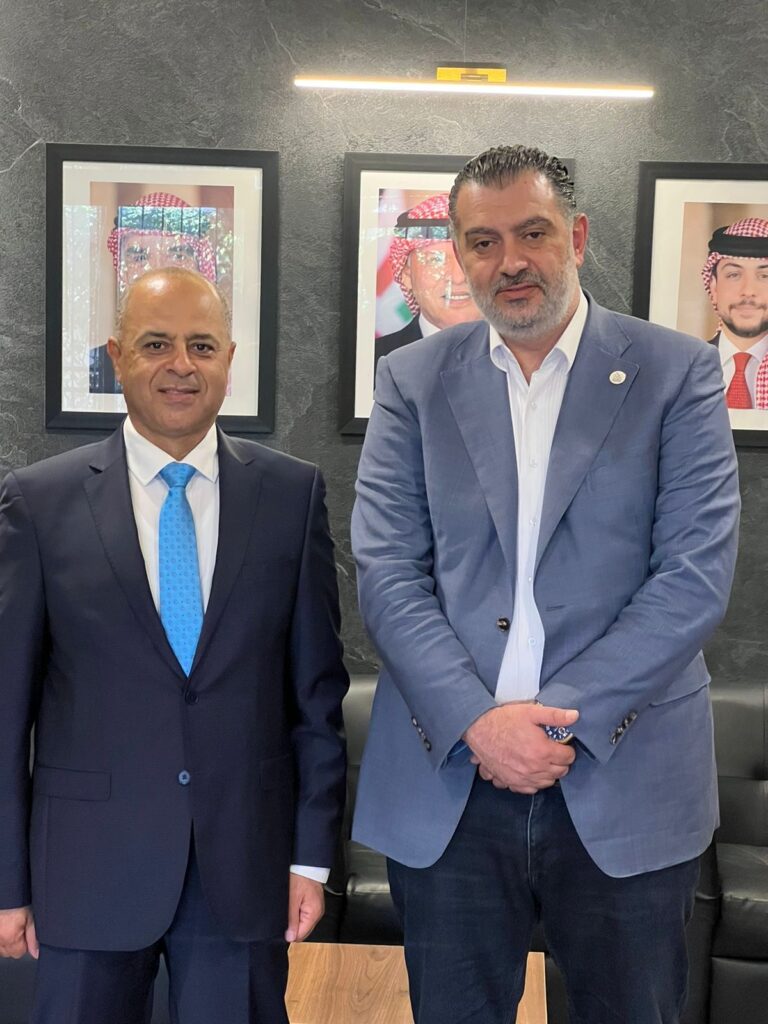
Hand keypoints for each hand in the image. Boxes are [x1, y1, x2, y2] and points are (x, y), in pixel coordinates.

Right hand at [0, 906, 37, 958]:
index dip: (24, 943)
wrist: (4, 891)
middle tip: (17, 926)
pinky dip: (0, 936)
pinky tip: (3, 925)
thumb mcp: (30, 916)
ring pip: (0, 947)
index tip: (25, 932)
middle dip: (14, 943)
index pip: (19, 953)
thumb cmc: (17, 901)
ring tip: (9, 924)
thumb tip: (36, 953)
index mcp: (10, 936)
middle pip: (8, 952)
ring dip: (5, 940)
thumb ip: (33, 936)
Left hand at [285, 874, 324, 942]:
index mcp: (314, 913)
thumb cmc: (300, 878)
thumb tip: (290, 937)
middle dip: (292, 926)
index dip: (290, 933)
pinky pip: (304, 915)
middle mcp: (317, 913)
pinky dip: (297, 913)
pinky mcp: (313, 904)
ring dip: (295, 919)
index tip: (282, 925)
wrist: (305, 865)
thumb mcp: (292, 899)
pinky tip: (294, 904)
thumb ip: (292, 919)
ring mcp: (316, 909)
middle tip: (286, 913)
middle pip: (302, 931)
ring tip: (291, 906)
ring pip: (303, 923)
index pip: (301, 935)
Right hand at [464, 702, 578, 793]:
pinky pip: (531, 789)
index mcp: (543, 751)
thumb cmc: (504, 719)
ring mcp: (522, 778)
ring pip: (547, 782)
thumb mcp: (530, 712)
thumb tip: (575, 716)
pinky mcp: (511, 782)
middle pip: (561, 772)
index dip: (567, 749)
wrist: (478, 729)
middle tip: (553, 750)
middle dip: (561, 761)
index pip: (568, 757)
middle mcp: (534, 769)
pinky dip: (535, 782)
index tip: (561, 743)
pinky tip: (531, 770)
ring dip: (549, 772)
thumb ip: (555, 715)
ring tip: (543, 760)